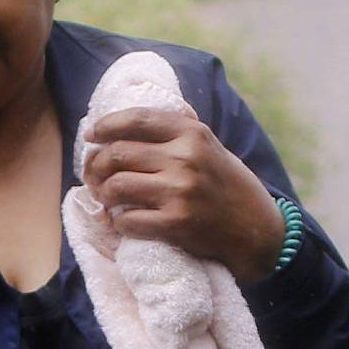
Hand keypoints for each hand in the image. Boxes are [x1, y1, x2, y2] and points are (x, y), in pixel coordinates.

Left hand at [83, 108, 285, 283]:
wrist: (256, 229)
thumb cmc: (226, 186)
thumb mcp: (209, 147)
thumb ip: (174, 134)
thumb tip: (122, 128)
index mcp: (192, 133)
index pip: (136, 119)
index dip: (106, 126)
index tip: (92, 135)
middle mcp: (186, 158)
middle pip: (117, 154)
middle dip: (97, 166)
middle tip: (94, 176)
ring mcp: (180, 191)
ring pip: (116, 186)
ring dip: (104, 195)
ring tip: (107, 199)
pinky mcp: (176, 223)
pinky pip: (127, 220)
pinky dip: (119, 222)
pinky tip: (124, 221)